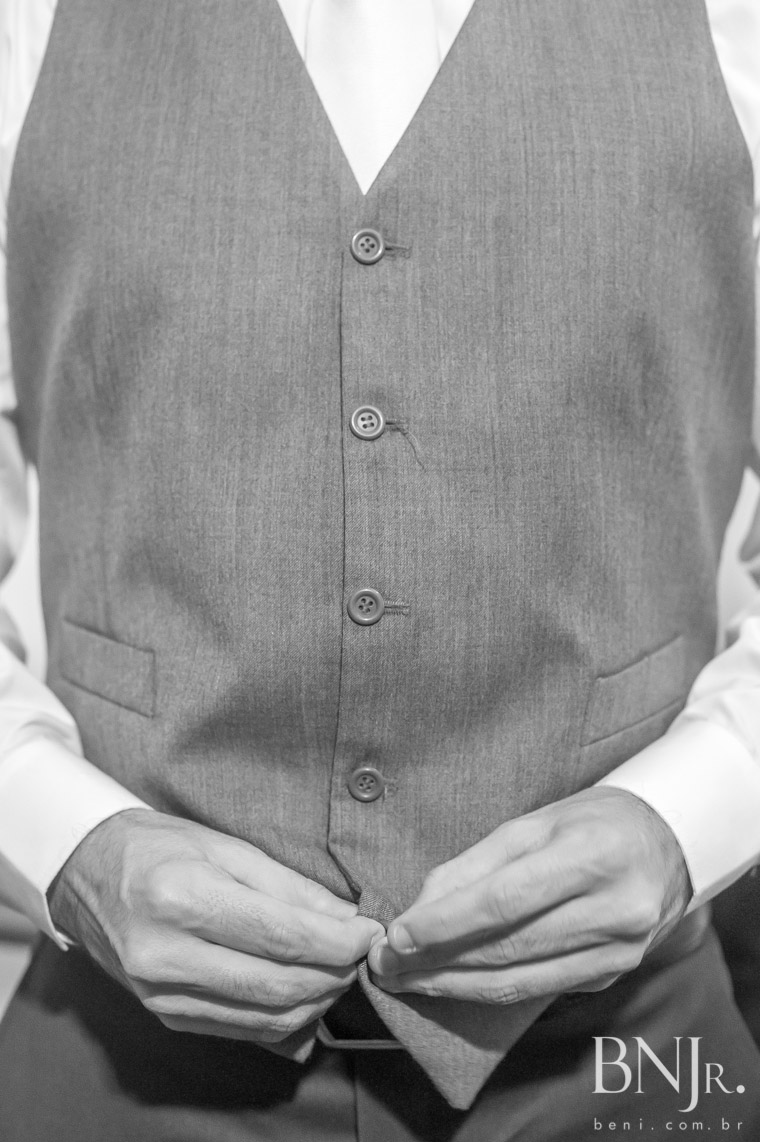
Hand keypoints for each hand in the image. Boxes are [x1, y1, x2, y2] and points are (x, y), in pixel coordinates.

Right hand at [48, 809, 383, 1042]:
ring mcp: (162, 994)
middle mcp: (167, 954)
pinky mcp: (165, 1015)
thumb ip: (287, 885)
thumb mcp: (224, 846)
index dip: (337, 941)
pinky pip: (241, 1030)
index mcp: (182, 898)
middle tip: (360, 954)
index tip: (369, 933)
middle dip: (334, 974)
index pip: (281, 936)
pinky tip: (305, 993)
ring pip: (264, 1017)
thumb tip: (344, 917)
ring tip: (339, 971)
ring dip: (316, 1001)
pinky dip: (284, 1018)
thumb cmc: (159, 848)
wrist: (88, 875)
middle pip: (277, 984)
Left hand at [369, 788, 690, 1003]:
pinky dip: (490, 991)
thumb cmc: (592, 822)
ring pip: (520, 981)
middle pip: (508, 947)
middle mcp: (614, 909)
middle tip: (386, 966)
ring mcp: (620, 950)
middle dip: (438, 960)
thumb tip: (420, 908)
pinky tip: (454, 984)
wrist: (671, 844)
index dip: (445, 924)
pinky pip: (540, 989)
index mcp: (592, 855)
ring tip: (408, 981)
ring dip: (455, 985)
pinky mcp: (615, 975)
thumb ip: (476, 864)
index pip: (504, 900)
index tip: (397, 937)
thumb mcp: (535, 822)